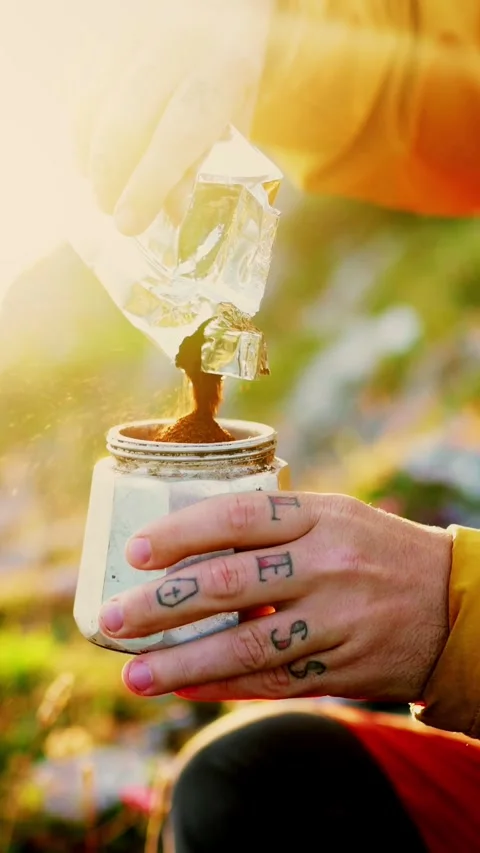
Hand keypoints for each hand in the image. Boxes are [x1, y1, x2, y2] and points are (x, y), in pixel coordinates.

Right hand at [75, 0, 273, 234]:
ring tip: (99, 189)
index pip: (178, 136)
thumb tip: (173, 214)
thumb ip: (208, 162)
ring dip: (89, 158)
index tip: (128, 224)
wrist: (221, 0)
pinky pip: (83, 87)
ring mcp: (138, 36)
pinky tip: (88, 158)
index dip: (148, 185)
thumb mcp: (236, 116)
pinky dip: (80, 130)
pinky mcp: (112, 33)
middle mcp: (177, 47)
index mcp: (223, 70)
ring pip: (95, 104)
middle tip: (109, 211)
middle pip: (126, 122)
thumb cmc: (231, 68)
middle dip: (110, 178)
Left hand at [98, 491, 451, 702]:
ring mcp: (335, 620)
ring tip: (134, 675)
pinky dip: (223, 686)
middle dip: (160, 604)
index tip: (136, 552)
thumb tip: (193, 544)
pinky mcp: (341, 667)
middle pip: (228, 584)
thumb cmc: (376, 550)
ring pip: (245, 645)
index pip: (236, 519)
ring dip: (182, 662)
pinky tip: (184, 687)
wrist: (452, 604)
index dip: (180, 534)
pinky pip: (272, 681)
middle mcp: (326, 565)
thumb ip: (273, 526)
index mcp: (320, 516)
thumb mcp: (334, 516)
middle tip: (112, 618)